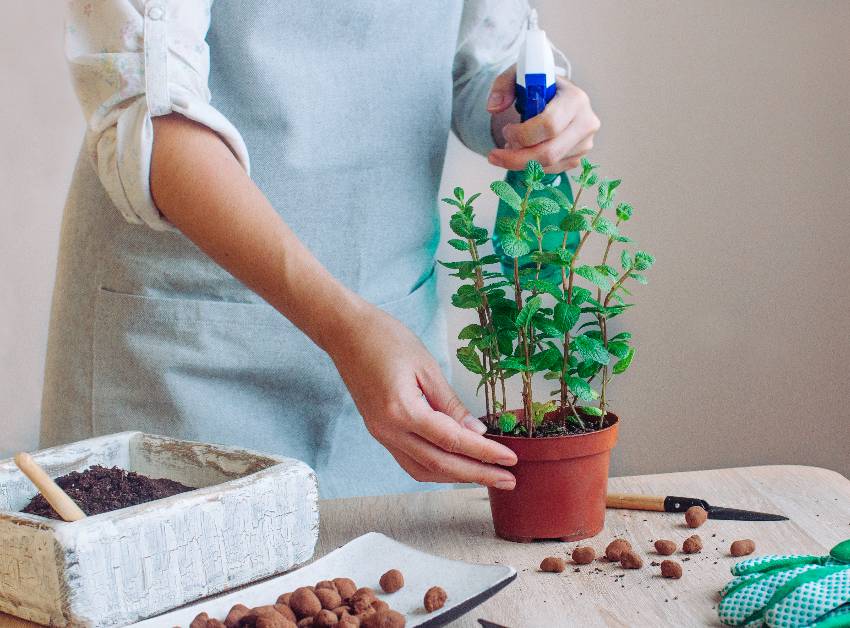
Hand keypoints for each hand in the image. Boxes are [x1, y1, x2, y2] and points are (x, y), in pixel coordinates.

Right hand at [326, 303, 517, 488]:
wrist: (345, 332)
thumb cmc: (384, 338)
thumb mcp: (427, 366)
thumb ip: (451, 404)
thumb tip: (476, 432)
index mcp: (402, 411)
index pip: (452, 442)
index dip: (484, 453)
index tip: (510, 460)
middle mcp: (388, 430)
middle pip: (439, 465)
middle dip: (476, 474)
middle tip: (508, 479)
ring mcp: (381, 434)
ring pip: (423, 470)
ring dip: (456, 476)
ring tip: (486, 475)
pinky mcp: (379, 431)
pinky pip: (410, 460)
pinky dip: (435, 467)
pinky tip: (455, 464)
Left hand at [486, 66, 600, 172]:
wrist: (555, 96)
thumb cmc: (537, 86)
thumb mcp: (518, 76)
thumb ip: (502, 86)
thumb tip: (493, 107)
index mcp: (575, 99)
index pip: (549, 125)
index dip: (522, 134)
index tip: (506, 130)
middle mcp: (586, 122)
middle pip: (549, 153)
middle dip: (517, 158)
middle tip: (495, 155)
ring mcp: (585, 143)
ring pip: (548, 165)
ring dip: (521, 163)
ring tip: (509, 149)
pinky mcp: (578, 157)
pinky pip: (551, 170)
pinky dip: (532, 167)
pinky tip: (523, 153)